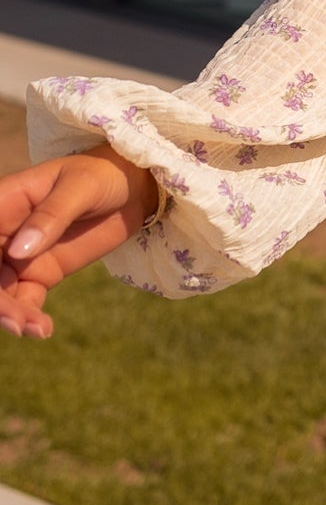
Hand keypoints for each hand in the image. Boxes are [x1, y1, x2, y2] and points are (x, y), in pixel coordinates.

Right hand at [0, 147, 158, 340]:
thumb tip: (18, 250)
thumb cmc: (102, 175)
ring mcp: (20, 256)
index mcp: (3, 203)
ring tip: (35, 328)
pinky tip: (42, 329)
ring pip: (1, 292)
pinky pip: (24, 301)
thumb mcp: (80, 188)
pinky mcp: (41, 274)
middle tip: (16, 321)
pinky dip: (28, 318)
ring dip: (11, 314)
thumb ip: (51, 216)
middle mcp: (4, 233)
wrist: (134, 188)